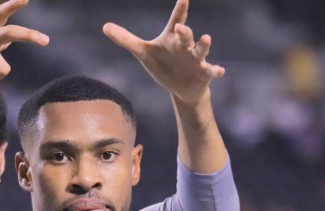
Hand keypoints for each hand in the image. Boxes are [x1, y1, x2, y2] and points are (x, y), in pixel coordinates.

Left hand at [103, 0, 225, 105]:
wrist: (180, 87)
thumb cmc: (163, 64)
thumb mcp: (143, 53)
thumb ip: (125, 39)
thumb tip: (104, 26)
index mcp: (172, 38)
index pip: (176, 21)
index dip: (179, 10)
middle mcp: (185, 45)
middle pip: (186, 35)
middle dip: (184, 31)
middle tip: (180, 27)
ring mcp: (196, 58)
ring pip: (200, 49)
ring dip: (203, 45)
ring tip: (206, 39)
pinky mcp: (203, 72)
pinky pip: (211, 70)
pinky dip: (216, 70)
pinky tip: (219, 70)